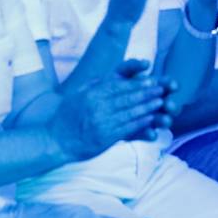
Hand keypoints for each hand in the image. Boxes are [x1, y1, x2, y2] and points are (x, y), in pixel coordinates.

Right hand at [48, 60, 168, 160]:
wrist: (55, 140)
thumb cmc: (66, 116)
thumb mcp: (77, 94)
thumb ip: (93, 85)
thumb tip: (110, 77)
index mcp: (91, 94)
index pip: (119, 86)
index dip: (137, 83)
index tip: (151, 80)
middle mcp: (97, 107)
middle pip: (128, 98)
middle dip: (147, 93)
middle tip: (161, 89)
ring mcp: (102, 123)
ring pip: (130, 113)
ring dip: (148, 107)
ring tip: (160, 103)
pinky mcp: (105, 138)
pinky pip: (127, 128)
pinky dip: (140, 123)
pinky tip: (150, 120)